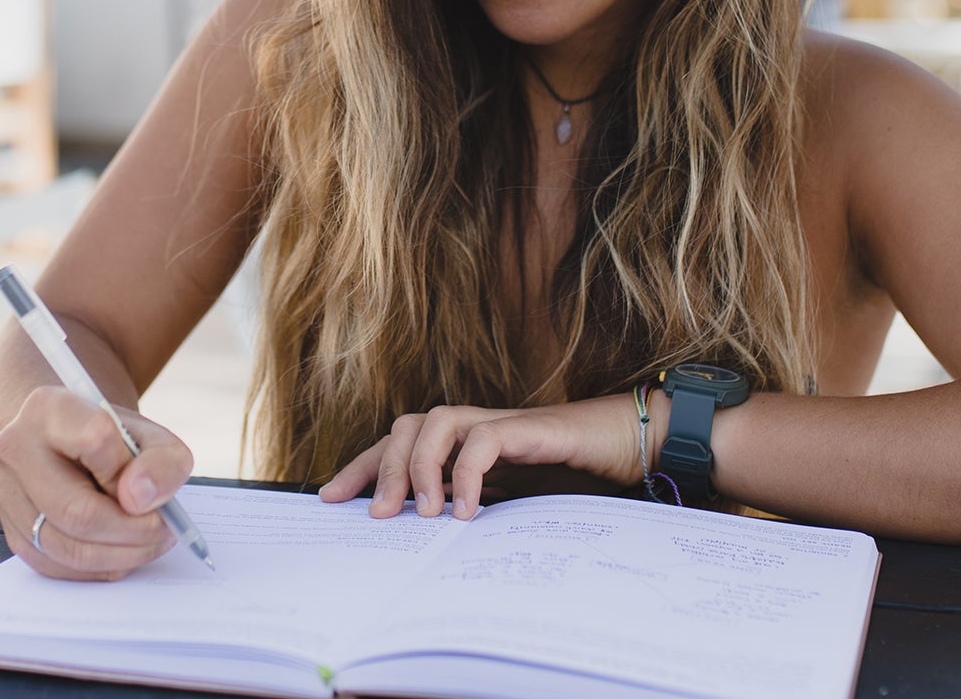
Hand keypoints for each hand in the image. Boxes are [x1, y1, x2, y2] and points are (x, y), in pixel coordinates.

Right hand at [0, 385, 191, 579]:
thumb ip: (161, 462)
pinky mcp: (11, 529)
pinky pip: (56, 565)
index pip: (95, 440)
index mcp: (50, 408)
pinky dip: (98, 567)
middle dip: (132, 531)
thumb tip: (139, 501)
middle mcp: (16, 448)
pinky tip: (120, 551)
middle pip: (76, 511)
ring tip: (148, 542)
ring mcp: (6, 492)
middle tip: (163, 530)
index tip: (151, 488)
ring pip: (65, 546)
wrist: (69, 444)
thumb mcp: (152, 437)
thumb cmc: (113, 441)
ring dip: (119, 555)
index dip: (131, 473)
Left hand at [316, 394, 646, 519]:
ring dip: (419, 467)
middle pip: (406, 427)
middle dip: (380, 468)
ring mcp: (501, 423)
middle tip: (376, 515)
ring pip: (435, 422)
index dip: (361, 466)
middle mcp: (474, 426)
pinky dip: (469, 472)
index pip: (397, 444)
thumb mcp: (510, 501)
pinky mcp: (530, 428)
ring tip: (424, 514)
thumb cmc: (572, 473)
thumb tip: (427, 538)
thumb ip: (471, 508)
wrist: (630, 444)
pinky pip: (486, 438)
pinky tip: (467, 510)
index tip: (331, 498)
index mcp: (463, 443)